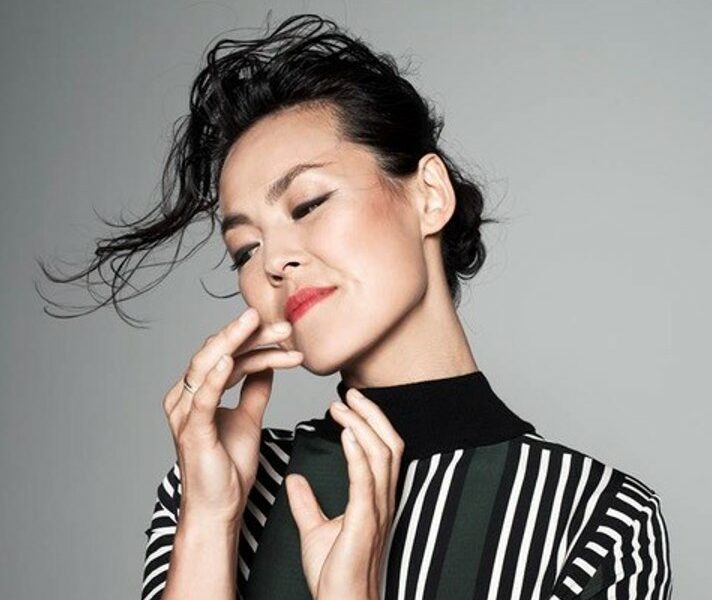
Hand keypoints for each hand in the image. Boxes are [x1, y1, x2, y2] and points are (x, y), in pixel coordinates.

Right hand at [162, 306, 302, 524]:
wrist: (219, 508)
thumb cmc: (228, 467)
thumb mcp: (249, 419)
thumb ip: (254, 390)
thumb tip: (267, 364)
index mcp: (198, 392)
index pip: (229, 355)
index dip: (257, 341)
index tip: (286, 333)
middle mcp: (186, 396)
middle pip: (219, 352)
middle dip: (251, 335)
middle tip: (282, 325)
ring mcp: (185, 412)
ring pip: (208, 364)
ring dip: (237, 343)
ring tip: (260, 325)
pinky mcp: (191, 430)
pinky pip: (202, 397)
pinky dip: (215, 376)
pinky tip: (231, 358)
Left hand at [285, 388, 404, 599]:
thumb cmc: (333, 573)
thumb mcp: (315, 530)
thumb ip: (307, 503)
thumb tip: (294, 480)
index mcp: (374, 498)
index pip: (382, 448)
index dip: (369, 421)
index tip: (347, 402)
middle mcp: (382, 498)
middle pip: (389, 442)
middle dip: (371, 414)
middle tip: (348, 393)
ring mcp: (377, 508)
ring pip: (382, 454)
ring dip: (363, 425)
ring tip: (341, 406)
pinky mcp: (365, 520)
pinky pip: (367, 479)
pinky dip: (358, 453)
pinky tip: (347, 433)